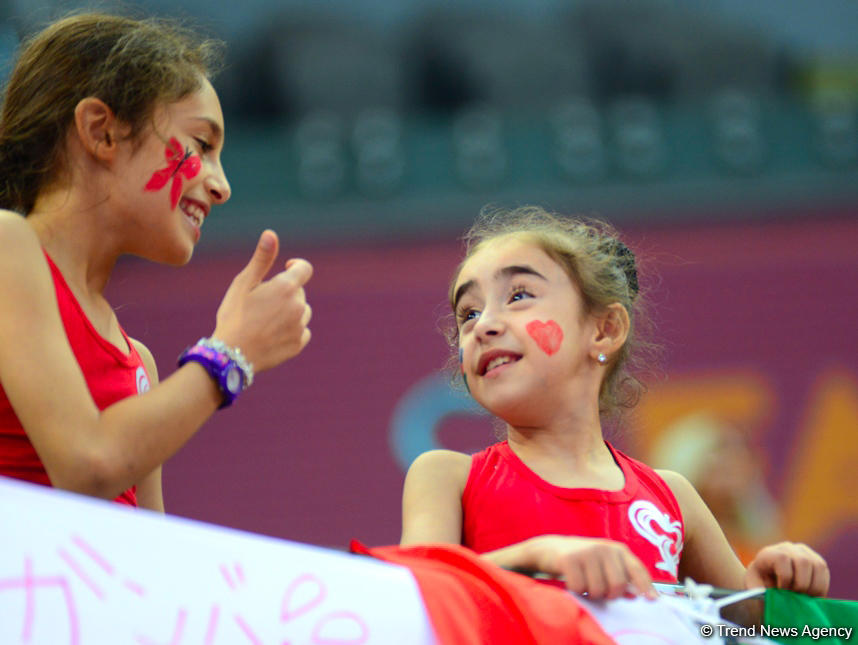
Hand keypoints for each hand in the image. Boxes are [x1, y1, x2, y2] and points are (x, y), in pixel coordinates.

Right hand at [213, 230, 312, 371]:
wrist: (231, 354)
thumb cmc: (234, 315)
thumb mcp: (244, 283)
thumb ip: (262, 259)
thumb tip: (271, 233)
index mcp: (286, 288)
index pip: (305, 269)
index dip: (296, 266)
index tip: (285, 268)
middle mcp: (298, 306)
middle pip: (299, 292)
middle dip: (286, 292)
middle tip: (261, 303)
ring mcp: (300, 327)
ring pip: (302, 311)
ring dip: (290, 311)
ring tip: (265, 320)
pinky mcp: (299, 344)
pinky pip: (302, 331)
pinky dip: (291, 330)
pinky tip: (272, 334)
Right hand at [527, 535, 655, 599]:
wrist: (550, 548)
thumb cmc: (583, 560)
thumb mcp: (604, 563)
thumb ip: (621, 576)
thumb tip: (638, 595)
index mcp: (617, 549)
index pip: (637, 569)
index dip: (645, 586)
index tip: (652, 600)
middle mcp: (604, 548)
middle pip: (618, 585)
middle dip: (609, 594)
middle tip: (599, 590)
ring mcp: (587, 552)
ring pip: (598, 590)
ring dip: (590, 593)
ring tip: (584, 582)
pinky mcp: (570, 559)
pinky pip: (580, 588)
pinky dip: (576, 590)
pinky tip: (572, 580)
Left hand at [745, 541, 828, 596]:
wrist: (768, 583)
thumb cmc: (760, 587)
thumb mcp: (754, 588)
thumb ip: (760, 591)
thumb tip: (773, 595)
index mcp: (769, 553)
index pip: (782, 558)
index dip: (785, 578)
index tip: (782, 591)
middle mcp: (787, 548)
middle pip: (803, 561)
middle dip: (801, 584)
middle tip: (795, 596)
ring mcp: (803, 552)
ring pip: (818, 565)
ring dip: (814, 586)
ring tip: (804, 597)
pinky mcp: (815, 560)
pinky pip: (824, 571)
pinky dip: (821, 586)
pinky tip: (811, 595)